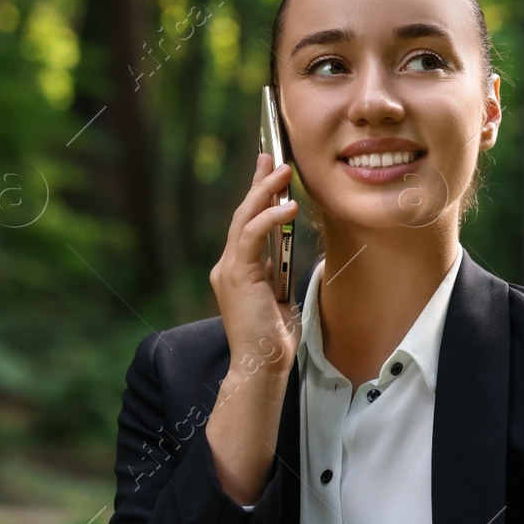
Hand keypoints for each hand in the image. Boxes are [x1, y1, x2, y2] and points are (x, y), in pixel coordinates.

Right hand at [203, 152, 300, 503]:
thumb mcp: (282, 296)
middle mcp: (229, 266)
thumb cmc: (276, 338)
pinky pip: (250, 237)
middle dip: (259, 183)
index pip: (248, 223)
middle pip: (243, 213)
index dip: (258, 194)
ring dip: (264, 192)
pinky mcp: (237, 277)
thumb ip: (281, 272)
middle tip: (274, 156)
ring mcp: (229, 270)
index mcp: (239, 270)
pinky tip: (287, 204)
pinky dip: (269, 218)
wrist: (262, 366)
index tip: (270, 169)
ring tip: (283, 171)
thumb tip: (294, 250)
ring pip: (244, 219)